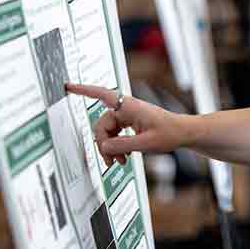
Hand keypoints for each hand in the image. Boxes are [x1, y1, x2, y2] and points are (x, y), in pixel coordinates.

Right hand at [66, 83, 190, 166]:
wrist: (182, 133)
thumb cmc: (169, 133)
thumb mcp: (146, 143)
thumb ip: (122, 145)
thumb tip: (103, 147)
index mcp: (128, 106)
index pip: (101, 95)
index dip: (82, 90)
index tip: (67, 86)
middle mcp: (125, 108)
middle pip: (102, 125)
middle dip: (104, 144)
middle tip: (111, 162)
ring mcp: (127, 115)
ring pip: (107, 132)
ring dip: (111, 147)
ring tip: (120, 162)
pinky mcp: (130, 122)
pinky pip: (115, 134)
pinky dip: (117, 145)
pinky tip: (124, 156)